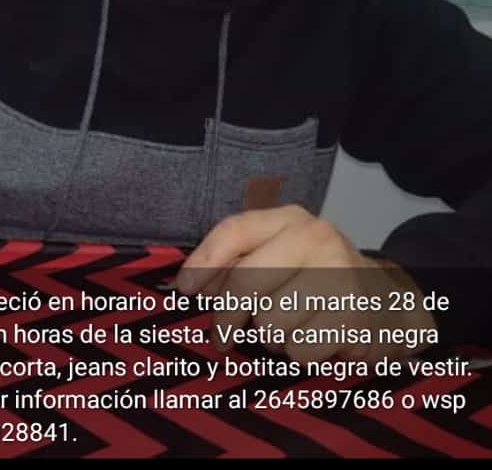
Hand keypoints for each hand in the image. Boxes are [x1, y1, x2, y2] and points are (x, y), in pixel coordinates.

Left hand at [175, 205, 436, 363]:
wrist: (389, 302)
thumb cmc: (320, 279)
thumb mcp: (283, 256)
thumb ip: (240, 262)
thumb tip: (191, 286)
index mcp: (291, 219)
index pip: (236, 230)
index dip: (204, 261)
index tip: (184, 290)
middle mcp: (316, 237)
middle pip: (246, 282)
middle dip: (227, 317)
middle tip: (223, 336)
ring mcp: (338, 274)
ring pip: (271, 323)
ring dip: (273, 338)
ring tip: (294, 326)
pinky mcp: (353, 315)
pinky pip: (299, 349)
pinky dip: (300, 353)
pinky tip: (317, 338)